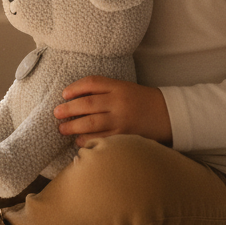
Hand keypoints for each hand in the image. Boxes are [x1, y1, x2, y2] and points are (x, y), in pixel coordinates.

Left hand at [53, 76, 172, 146]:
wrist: (169, 114)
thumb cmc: (141, 100)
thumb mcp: (124, 88)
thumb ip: (103, 90)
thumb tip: (73, 97)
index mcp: (119, 86)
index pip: (92, 82)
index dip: (75, 88)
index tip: (64, 94)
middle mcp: (119, 102)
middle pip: (88, 103)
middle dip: (69, 109)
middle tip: (56, 113)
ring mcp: (122, 120)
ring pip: (92, 123)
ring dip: (74, 127)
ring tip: (62, 129)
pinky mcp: (126, 136)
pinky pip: (102, 139)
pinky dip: (88, 141)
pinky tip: (79, 141)